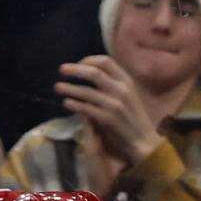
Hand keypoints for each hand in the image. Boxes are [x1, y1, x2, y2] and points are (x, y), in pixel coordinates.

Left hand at [55, 55, 162, 174]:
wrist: (142, 140)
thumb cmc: (133, 117)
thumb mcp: (128, 94)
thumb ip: (113, 83)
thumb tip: (92, 73)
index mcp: (126, 81)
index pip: (106, 62)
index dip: (89, 60)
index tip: (78, 64)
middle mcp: (121, 90)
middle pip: (93, 72)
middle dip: (75, 70)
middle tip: (61, 69)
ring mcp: (114, 105)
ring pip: (86, 91)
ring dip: (69, 88)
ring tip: (57, 87)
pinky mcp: (107, 119)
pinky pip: (85, 108)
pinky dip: (74, 104)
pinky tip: (66, 103)